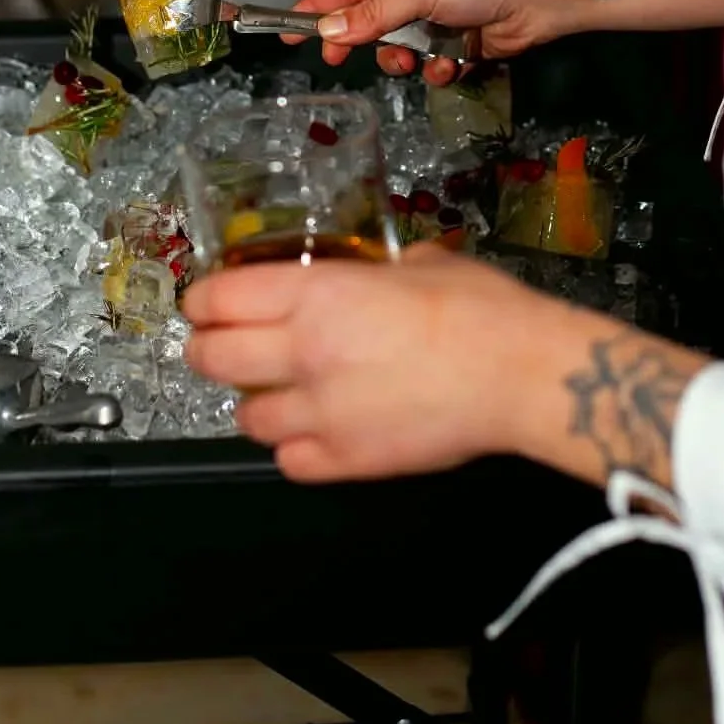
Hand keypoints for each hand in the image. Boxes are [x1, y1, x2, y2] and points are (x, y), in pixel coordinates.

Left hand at [183, 246, 547, 480]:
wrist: (521, 374)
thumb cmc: (481, 308)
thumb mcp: (420, 262)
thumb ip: (373, 271)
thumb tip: (367, 273)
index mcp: (318, 295)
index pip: (221, 297)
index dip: (202, 299)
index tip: (203, 302)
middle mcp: (304, 353)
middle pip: (211, 358)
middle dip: (206, 349)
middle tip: (218, 346)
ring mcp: (321, 413)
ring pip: (244, 419)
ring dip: (253, 403)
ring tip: (278, 392)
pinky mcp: (346, 461)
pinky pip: (289, 461)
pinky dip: (294, 447)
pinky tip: (315, 431)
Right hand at [290, 0, 549, 80]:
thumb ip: (373, 13)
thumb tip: (329, 30)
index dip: (317, 7)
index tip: (289, 31)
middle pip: (370, 20)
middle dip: (361, 40)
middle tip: (339, 59)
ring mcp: (439, 17)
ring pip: (400, 48)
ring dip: (404, 59)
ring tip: (414, 61)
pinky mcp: (460, 45)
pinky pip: (432, 64)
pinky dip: (438, 69)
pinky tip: (451, 65)